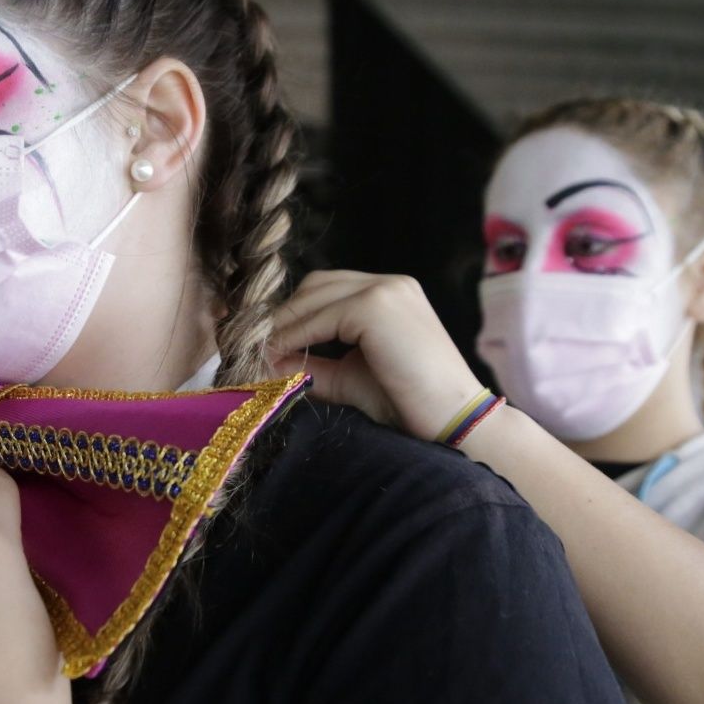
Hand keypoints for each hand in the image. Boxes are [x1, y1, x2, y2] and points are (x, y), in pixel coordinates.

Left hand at [270, 270, 485, 439]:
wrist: (453, 420)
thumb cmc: (411, 404)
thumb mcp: (351, 378)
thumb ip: (313, 365)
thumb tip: (266, 362)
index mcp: (391, 293)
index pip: (326, 291)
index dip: (292, 315)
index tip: (260, 343)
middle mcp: (390, 283)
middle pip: (316, 286)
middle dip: (282, 315)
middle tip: (250, 347)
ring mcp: (385, 290)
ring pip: (313, 297)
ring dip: (281, 326)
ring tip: (257, 356)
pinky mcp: (376, 306)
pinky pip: (318, 318)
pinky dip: (293, 337)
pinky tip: (276, 358)